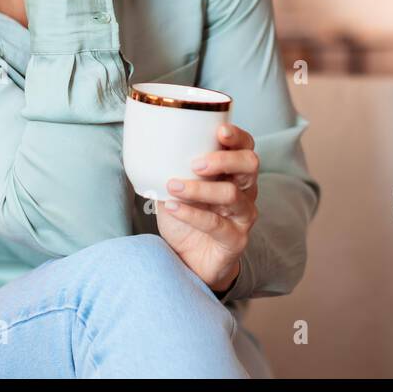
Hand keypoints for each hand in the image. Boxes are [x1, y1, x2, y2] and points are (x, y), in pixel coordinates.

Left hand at [155, 123, 258, 295]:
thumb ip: (168, 168)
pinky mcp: (236, 239)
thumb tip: (143, 146)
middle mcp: (245, 190)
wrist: (190, 261)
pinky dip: (192, 214)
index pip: (245, 146)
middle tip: (196, 163)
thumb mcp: (175, 189)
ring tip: (174, 186)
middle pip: (249, 164)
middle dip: (224, 159)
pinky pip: (217, 225)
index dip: (237, 136)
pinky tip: (174, 207)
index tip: (219, 130)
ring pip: (232, 194)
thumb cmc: (186, 219)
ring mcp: (243, 215)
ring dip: (200, 188)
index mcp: (233, 171)